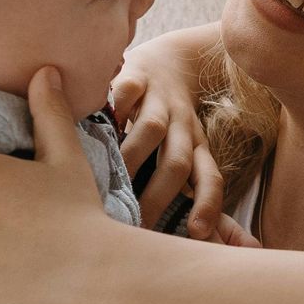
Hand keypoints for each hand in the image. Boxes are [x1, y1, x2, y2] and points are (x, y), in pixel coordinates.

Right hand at [113, 25, 227, 232]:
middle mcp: (183, 126)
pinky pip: (128, 90)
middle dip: (156, 195)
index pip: (211, 179)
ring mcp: (159, 100)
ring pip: (151, 130)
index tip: (195, 233)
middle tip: (132, 222)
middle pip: (177, 162)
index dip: (207, 205)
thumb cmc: (174, 123)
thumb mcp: (188, 154)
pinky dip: (115, 108)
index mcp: (198, 147)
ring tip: (104, 183)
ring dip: (131, 157)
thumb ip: (191, 194)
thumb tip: (204, 241)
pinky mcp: (136, 75)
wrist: (172, 61)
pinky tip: (92, 130)